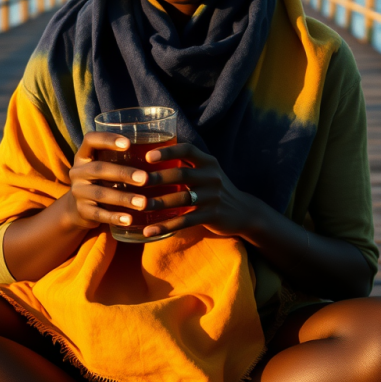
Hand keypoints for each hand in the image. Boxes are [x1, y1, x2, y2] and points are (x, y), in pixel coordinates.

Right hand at [66, 132, 149, 231]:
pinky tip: (129, 220)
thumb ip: (122, 158)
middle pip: (99, 169)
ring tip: (143, 203)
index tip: (128, 143)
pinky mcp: (82, 211)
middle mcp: (78, 172)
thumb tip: (160, 150)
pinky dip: (115, 217)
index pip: (90, 140)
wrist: (78, 209)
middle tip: (145, 178)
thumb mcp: (105, 165)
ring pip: (101, 194)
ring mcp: (78, 192)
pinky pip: (99, 214)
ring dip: (124, 198)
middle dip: (123, 173)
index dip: (107, 139)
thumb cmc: (102, 180)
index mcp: (84, 155)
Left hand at [141, 143, 258, 239]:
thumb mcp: (207, 171)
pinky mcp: (212, 216)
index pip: (187, 150)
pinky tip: (148, 230)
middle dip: (157, 178)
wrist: (244, 211)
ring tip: (138, 206)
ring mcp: (213, 197)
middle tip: (136, 181)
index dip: (167, 151)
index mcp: (208, 162)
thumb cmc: (215, 188)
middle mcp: (212, 177)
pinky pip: (185, 221)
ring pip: (182, 199)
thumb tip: (149, 155)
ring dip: (158, 203)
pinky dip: (165, 226)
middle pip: (181, 174)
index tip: (147, 156)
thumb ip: (186, 164)